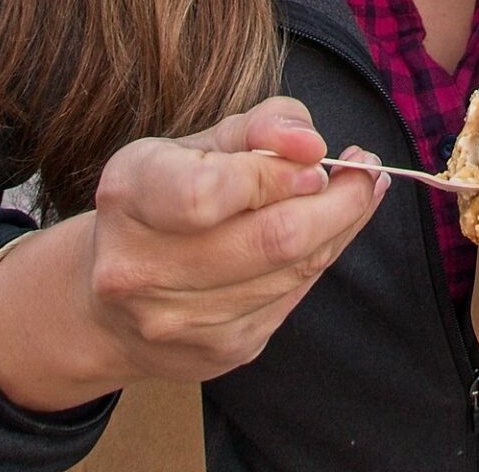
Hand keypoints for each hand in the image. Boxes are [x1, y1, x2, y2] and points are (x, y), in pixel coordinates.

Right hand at [0, 98, 388, 411]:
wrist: (112, 303)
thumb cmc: (169, 196)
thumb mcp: (201, 141)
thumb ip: (261, 126)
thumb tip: (311, 143)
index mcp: (130, 194)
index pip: (209, 192)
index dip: (275, 174)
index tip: (318, 155)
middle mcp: (140, 266)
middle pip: (270, 240)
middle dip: (338, 202)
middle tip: (366, 170)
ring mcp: (176, 320)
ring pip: (291, 271)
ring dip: (340, 227)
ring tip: (358, 191)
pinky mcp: (216, 352)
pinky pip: (291, 298)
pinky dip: (321, 258)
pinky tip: (328, 232)